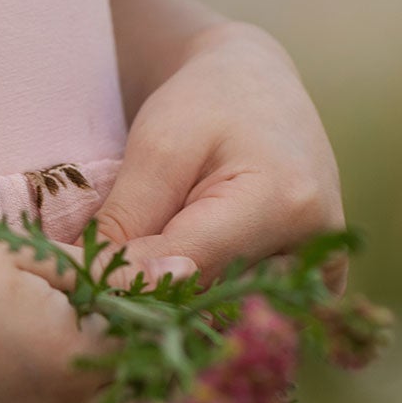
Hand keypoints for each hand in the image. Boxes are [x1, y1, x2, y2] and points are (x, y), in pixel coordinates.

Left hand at [94, 22, 346, 290]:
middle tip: (100, 286)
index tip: (75, 285)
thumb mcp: (156, 147)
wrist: (256, 87)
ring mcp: (326, 268)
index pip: (185, 267)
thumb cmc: (204, 104)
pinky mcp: (321, 281)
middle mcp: (317, 245)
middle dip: (154, 297)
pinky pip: (254, 313)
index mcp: (282, 201)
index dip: (124, 280)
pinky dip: (214, 307)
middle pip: (213, 300)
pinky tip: (184, 283)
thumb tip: (95, 287)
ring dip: (181, 306)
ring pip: (231, 315)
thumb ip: (129, 219)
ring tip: (142, 274)